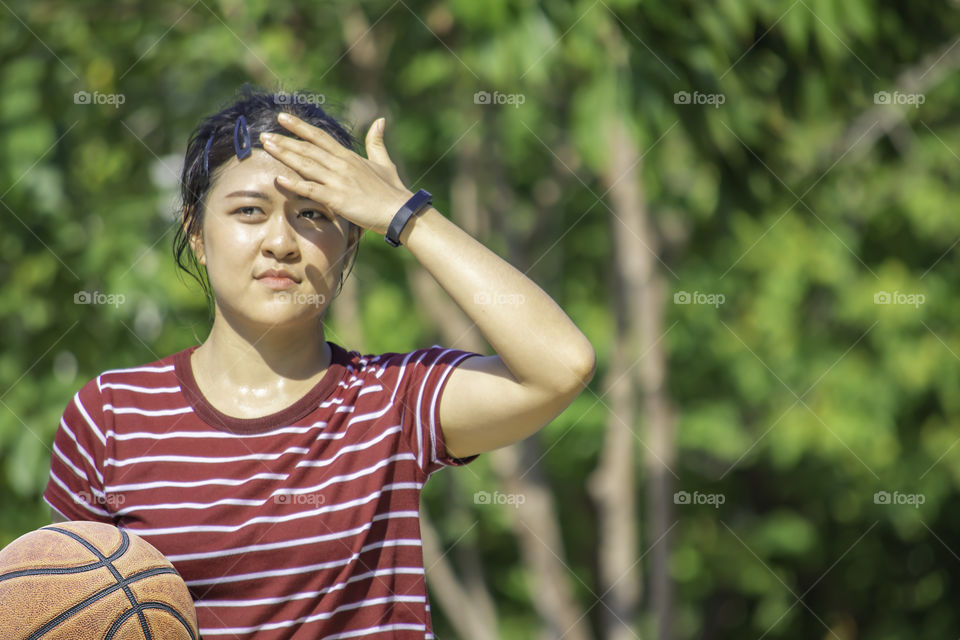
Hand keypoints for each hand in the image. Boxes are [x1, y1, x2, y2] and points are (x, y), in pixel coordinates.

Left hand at [260, 113, 413, 235]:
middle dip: (285, 140)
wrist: (399, 211)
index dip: (299, 127)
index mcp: (349, 156)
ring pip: (306, 164)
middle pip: (308, 148)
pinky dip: (295, 184)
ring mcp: (338, 181)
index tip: (282, 118)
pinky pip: (311, 189)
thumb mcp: (384, 162)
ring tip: (267, 147)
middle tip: (264, 135)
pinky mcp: (337, 199)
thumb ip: (377, 142)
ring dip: (285, 155)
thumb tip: (380, 120)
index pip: (319, 137)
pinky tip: (279, 179)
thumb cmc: (392, 190)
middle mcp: (341, 165)